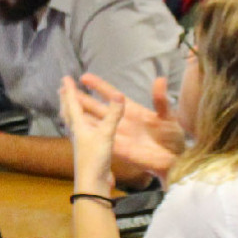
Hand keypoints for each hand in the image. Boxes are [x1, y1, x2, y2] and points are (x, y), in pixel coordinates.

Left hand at [59, 76, 120, 194]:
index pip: (73, 104)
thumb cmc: (95, 158)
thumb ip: (113, 116)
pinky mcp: (88, 150)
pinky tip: (85, 127)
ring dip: (71, 110)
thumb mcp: (106, 135)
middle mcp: (77, 132)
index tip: (65, 78)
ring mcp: (81, 142)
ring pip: (73, 121)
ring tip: (70, 103)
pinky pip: (81, 131)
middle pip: (68, 112)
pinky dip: (81, 122)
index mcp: (79, 126)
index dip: (70, 90)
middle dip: (66, 99)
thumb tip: (119, 96)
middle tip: (62, 88)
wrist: (93, 183)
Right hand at [70, 73, 184, 181]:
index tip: (84, 77)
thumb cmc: (173, 138)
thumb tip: (160, 79)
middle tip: (64, 88)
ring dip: (77, 114)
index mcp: (132, 110)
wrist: (174, 160)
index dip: (98, 86)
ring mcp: (116, 135)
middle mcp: (120, 121)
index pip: (111, 95)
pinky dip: (84, 133)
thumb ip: (160, 100)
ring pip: (92, 122)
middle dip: (80, 98)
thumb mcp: (169, 116)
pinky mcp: (115, 148)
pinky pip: (96, 139)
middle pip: (95, 107)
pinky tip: (73, 128)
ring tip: (62, 105)